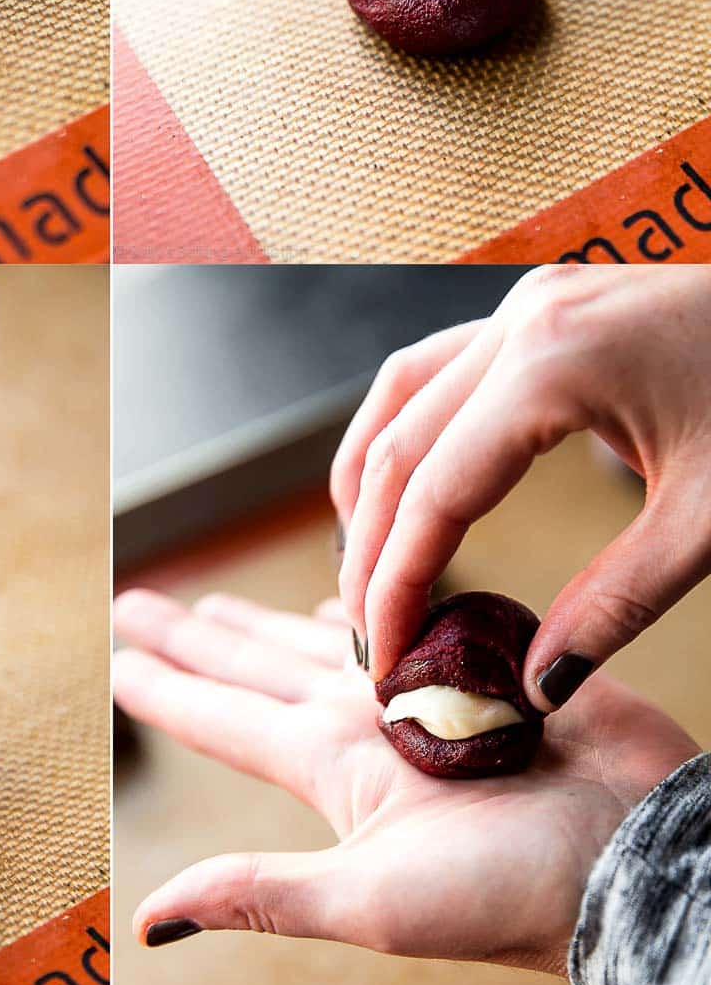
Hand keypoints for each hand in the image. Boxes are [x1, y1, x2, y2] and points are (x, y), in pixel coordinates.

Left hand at [113, 587, 696, 970]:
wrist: (640, 856)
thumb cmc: (515, 892)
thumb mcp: (372, 901)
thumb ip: (262, 895)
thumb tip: (149, 921)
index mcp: (334, 768)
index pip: (225, 718)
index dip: (167, 687)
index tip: (117, 657)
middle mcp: (369, 723)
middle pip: (259, 665)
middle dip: (202, 637)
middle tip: (143, 603)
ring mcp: (427, 687)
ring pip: (328, 634)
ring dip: (272, 619)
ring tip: (225, 604)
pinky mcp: (486, 658)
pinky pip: (421, 612)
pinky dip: (385, 596)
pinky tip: (353, 590)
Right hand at [331, 263, 710, 701]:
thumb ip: (616, 604)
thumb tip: (536, 682)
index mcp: (552, 363)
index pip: (434, 488)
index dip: (396, 580)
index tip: (382, 655)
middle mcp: (520, 319)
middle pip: (398, 441)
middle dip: (373, 545)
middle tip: (367, 632)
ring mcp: (528, 301)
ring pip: (403, 391)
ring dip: (374, 480)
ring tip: (368, 563)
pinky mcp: (545, 305)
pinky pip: (442, 366)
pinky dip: (411, 430)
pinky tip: (414, 482)